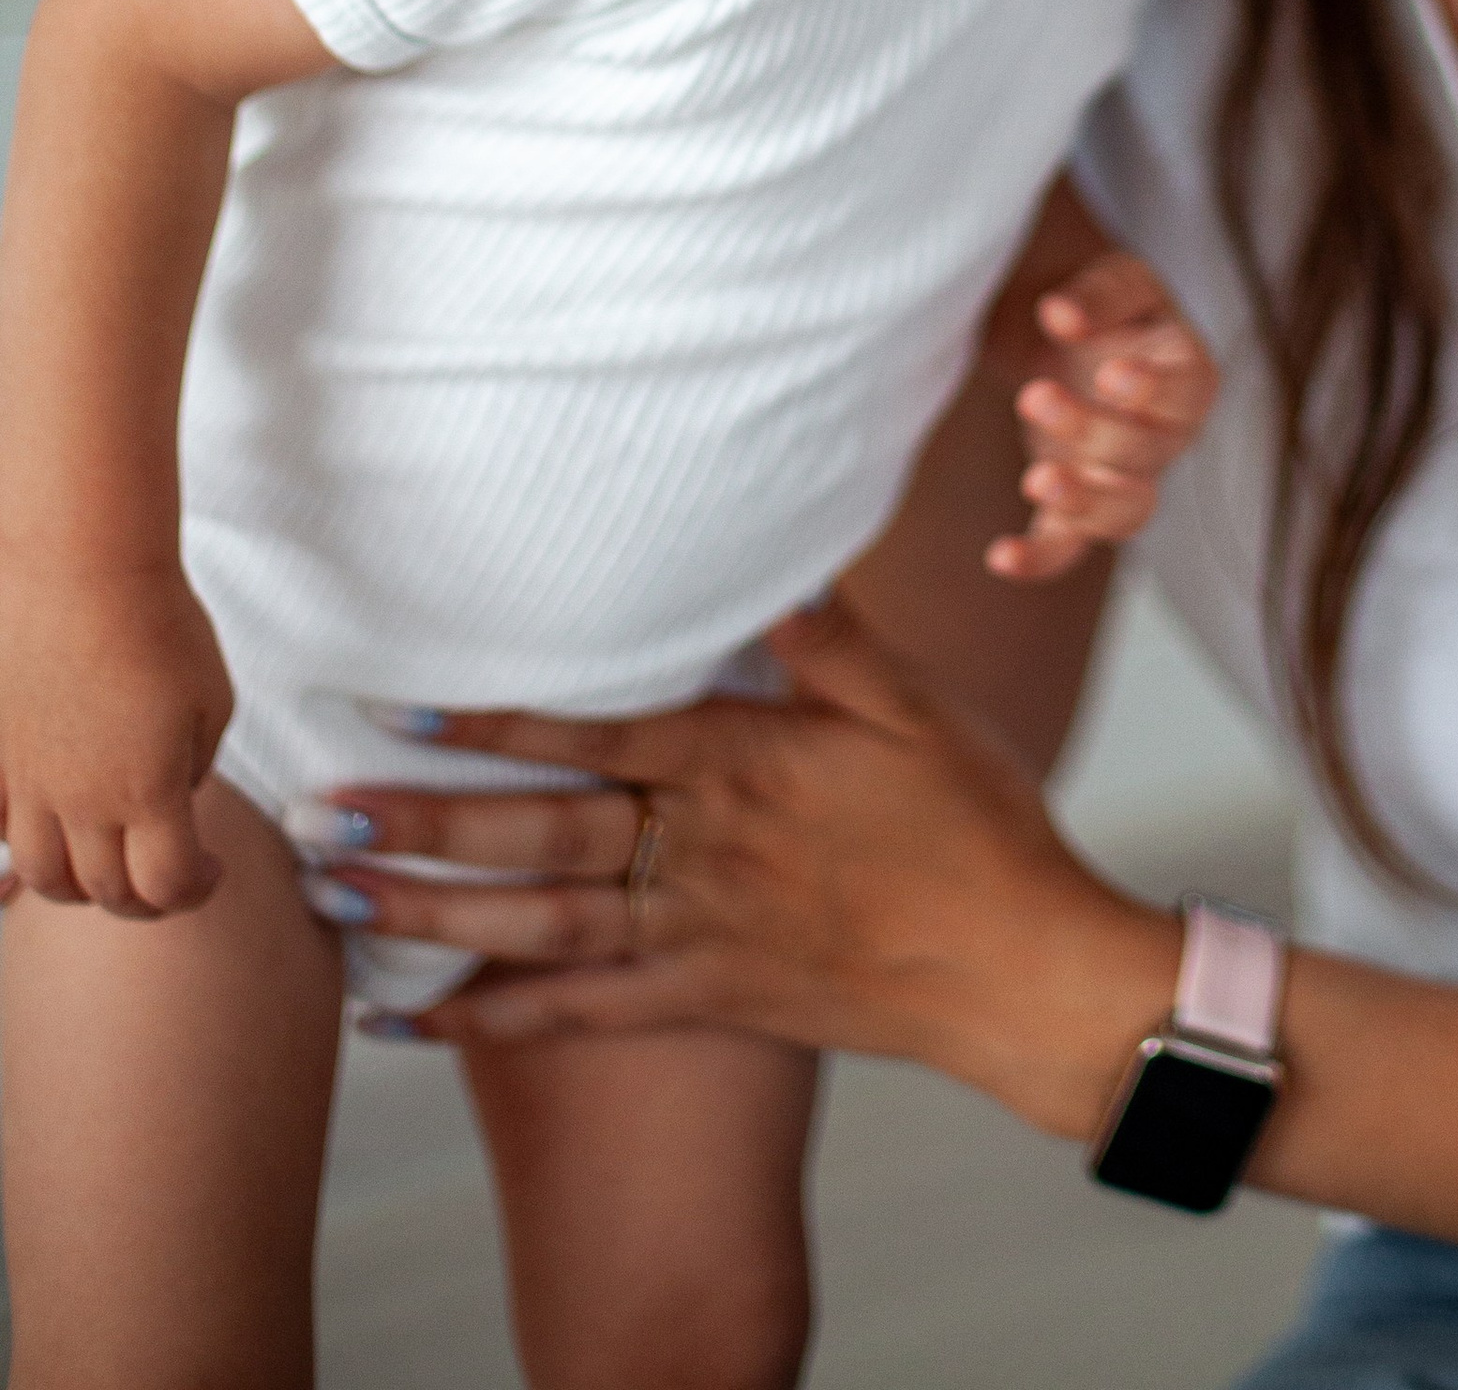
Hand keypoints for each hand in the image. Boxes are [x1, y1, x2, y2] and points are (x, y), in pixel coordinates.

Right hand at [0, 563, 231, 913]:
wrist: (76, 567)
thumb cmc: (157, 620)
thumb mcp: (210, 696)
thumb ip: (195, 763)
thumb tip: (173, 794)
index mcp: (147, 791)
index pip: (166, 887)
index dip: (195, 890)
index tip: (214, 869)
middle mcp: (81, 802)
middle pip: (106, 893)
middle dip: (144, 899)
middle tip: (167, 874)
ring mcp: (28, 783)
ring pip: (45, 875)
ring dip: (81, 885)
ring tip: (109, 861)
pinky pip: (1, 827)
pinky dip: (28, 841)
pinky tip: (55, 818)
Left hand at [315, 590, 1176, 1131]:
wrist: (1017, 967)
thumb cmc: (975, 821)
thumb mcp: (914, 705)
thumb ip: (829, 636)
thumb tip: (769, 555)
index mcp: (745, 763)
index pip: (598, 735)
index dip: (496, 719)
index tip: (403, 706)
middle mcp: (704, 850)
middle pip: (545, 836)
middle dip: (427, 825)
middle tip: (322, 816)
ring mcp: (700, 934)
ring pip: (543, 926)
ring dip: (434, 915)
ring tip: (339, 900)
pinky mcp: (709, 1000)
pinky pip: (583, 1017)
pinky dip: (496, 1020)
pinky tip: (418, 1021)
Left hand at [989, 246, 1219, 584]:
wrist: (1066, 330)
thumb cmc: (1104, 303)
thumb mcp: (1113, 277)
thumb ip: (1098, 292)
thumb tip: (1060, 313)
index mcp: (1186, 375)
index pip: (1189, 392)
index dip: (1155, 390)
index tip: (1112, 374)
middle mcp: (1165, 438)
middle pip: (1144, 452)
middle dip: (1090, 429)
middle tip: (1035, 394)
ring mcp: (1123, 480)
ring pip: (1124, 513)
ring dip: (1084, 503)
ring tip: (1036, 480)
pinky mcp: (1077, 507)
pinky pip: (1068, 548)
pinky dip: (1038, 560)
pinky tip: (1000, 558)